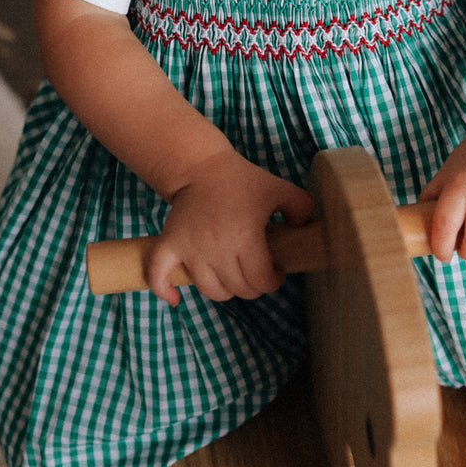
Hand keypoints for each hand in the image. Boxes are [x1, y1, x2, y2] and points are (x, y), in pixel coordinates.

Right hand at [144, 150, 312, 304]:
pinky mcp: (170, 245)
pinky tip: (175, 299)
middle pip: (239, 289)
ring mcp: (190, 249)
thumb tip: (306, 231)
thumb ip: (302, 208)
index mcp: (244, 236)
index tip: (275, 271)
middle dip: (254, 286)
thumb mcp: (279, 189)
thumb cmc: (242, 181)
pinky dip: (164, 291)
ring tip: (233, 275)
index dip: (273, 281)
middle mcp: (216, 248)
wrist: (202, 167)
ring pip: (211, 291)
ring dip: (225, 290)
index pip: (261, 280)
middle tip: (257, 271)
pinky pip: (159, 275)